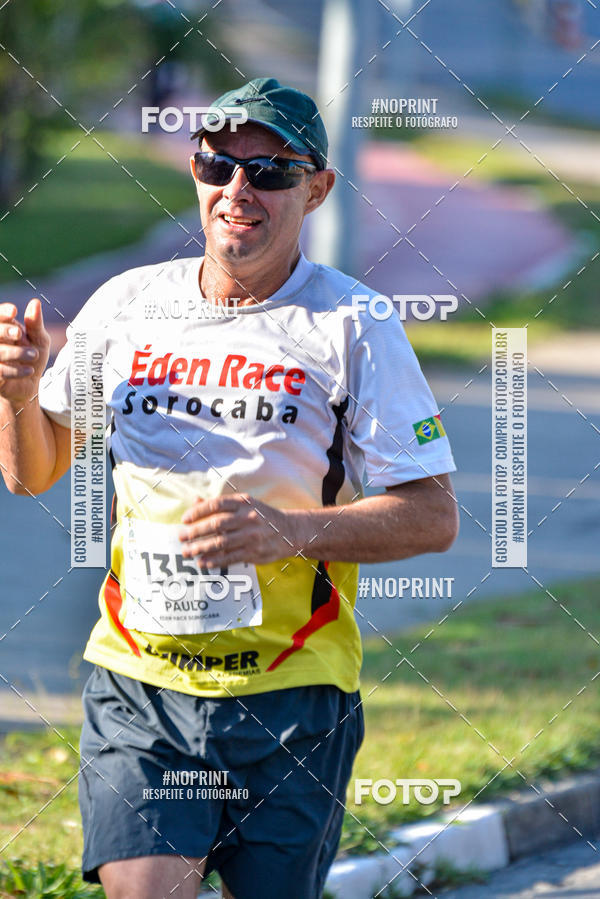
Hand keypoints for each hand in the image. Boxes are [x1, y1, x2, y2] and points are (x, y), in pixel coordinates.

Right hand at [0, 300, 49, 404]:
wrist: (30, 384)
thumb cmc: (32, 357)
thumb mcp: (39, 339)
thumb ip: (35, 323)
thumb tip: (35, 302)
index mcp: (3, 328)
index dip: (2, 312)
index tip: (14, 310)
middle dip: (5, 331)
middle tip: (20, 334)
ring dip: (16, 352)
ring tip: (33, 355)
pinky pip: (0, 370)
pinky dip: (16, 371)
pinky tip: (29, 371)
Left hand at [179, 493, 300, 566]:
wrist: (290, 531)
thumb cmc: (262, 516)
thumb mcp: (244, 504)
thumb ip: (220, 505)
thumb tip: (195, 501)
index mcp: (243, 502)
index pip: (216, 505)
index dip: (198, 512)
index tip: (184, 520)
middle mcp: (248, 517)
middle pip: (216, 524)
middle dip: (195, 532)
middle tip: (181, 537)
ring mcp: (252, 535)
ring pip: (221, 543)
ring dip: (201, 548)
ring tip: (188, 552)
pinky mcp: (254, 551)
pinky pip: (231, 557)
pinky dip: (215, 561)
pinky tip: (203, 563)